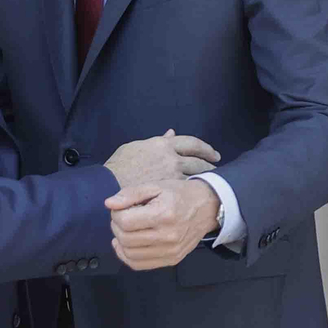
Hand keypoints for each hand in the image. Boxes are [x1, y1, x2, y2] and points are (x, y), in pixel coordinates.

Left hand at [103, 178, 220, 269]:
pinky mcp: (172, 260)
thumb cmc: (179, 194)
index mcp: (164, 215)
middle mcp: (168, 236)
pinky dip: (127, 256)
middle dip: (116, 226)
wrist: (207, 208)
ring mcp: (171, 251)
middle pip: (125, 238)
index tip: (121, 207)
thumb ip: (131, 194)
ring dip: (120, 241)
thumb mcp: (155, 186)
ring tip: (125, 229)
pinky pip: (139, 265)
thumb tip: (109, 204)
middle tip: (122, 216)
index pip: (125, 222)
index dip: (116, 214)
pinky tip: (126, 245)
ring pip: (130, 254)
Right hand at [105, 129, 219, 188]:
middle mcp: (171, 158)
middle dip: (210, 163)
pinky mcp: (168, 192)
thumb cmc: (119, 165)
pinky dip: (193, 190)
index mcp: (163, 144)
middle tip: (217, 168)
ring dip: (205, 178)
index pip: (192, 143)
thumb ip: (156, 140)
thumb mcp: (136, 146)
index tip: (212, 153)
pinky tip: (196, 194)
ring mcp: (171, 176)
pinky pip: (186, 190)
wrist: (109, 184)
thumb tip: (171, 133)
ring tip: (211, 182)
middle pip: (199, 160)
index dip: (205, 148)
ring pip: (195, 176)